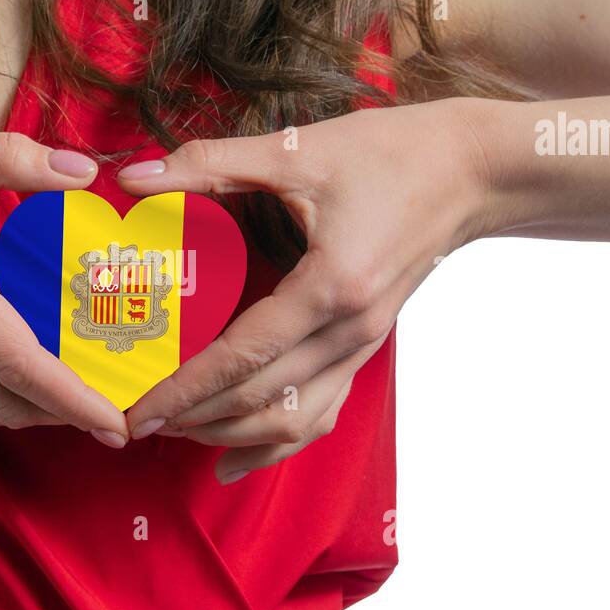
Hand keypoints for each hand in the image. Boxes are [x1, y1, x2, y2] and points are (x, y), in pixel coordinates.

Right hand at [0, 117, 128, 444]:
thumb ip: (1, 158)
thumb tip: (77, 172)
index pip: (17, 360)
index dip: (71, 399)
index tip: (114, 422)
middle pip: (6, 398)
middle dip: (66, 417)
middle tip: (117, 415)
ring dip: (32, 407)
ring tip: (80, 396)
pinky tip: (20, 364)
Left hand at [117, 98, 498, 479]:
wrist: (472, 170)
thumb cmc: (391, 154)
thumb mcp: (296, 151)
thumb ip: (211, 163)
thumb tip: (137, 175)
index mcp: (332, 288)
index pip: (243, 357)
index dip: (187, 389)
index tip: (141, 410)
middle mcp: (351, 331)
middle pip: (263, 399)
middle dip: (196, 419)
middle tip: (139, 423)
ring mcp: (364, 346)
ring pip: (294, 419)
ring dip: (233, 434)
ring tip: (180, 432)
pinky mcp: (367, 346)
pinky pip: (321, 411)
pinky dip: (278, 441)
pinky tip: (236, 458)